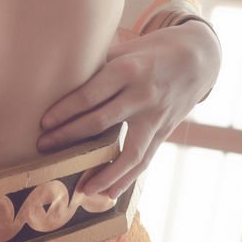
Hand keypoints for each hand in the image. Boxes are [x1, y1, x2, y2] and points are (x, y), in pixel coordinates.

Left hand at [36, 20, 220, 199]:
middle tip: (42, 147)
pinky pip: (145, 160)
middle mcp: (142, 95)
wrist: (199, 58)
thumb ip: (97, 65)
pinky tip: (108, 193)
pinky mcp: (164, 132)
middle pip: (101, 122)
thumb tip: (57, 77)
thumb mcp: (125, 48)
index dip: (65, 110)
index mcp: (128, 70)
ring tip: (81, 188)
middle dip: (69, 136)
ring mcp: (156, 117)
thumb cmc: (150, 50)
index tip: (43, 123)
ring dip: (104, 172)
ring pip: (129, 152)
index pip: (90, 95)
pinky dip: (126, 179)